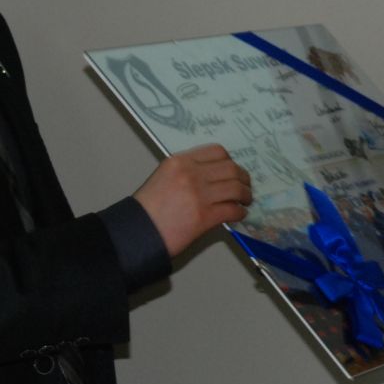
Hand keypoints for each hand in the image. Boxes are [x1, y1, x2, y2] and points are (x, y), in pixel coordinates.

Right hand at [133, 144, 251, 257]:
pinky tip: (238, 214)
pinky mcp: (204, 216)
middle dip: (243, 178)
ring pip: (236, 188)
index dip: (230, 161)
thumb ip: (187, 172)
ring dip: (245, 195)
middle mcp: (191, 174)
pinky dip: (239, 212)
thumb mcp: (163, 177)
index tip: (233, 169)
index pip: (217, 151)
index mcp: (180, 161)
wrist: (138, 231)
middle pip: (231, 168)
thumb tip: (213, 177)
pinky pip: (232, 210)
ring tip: (245, 200)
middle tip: (245, 186)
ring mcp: (199, 195)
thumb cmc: (147, 209)